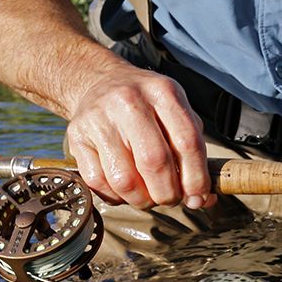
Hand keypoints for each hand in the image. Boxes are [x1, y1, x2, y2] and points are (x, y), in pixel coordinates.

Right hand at [65, 65, 217, 210]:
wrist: (98, 82)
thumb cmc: (144, 105)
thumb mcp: (174, 112)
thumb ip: (193, 152)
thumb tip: (204, 198)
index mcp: (162, 92)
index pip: (187, 142)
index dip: (196, 178)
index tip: (198, 198)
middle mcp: (129, 101)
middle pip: (154, 163)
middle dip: (167, 193)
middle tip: (170, 199)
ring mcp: (99, 118)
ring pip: (124, 180)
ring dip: (141, 200)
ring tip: (148, 197)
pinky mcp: (77, 136)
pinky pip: (99, 182)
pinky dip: (116, 196)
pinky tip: (124, 189)